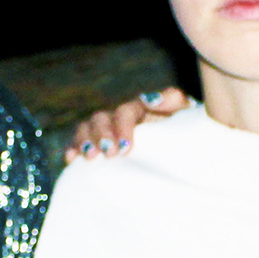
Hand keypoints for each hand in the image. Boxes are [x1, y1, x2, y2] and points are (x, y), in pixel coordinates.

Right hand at [63, 87, 186, 161]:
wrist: (188, 156)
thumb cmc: (187, 133)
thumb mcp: (186, 115)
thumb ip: (173, 100)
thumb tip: (149, 98)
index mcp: (139, 109)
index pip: (124, 112)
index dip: (121, 128)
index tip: (126, 148)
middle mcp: (119, 120)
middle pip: (100, 119)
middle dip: (101, 135)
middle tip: (107, 154)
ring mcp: (108, 134)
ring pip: (86, 129)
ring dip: (84, 141)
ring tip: (89, 157)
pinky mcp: (100, 150)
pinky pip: (79, 145)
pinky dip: (72, 149)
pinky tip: (70, 160)